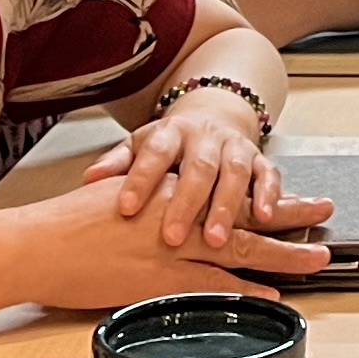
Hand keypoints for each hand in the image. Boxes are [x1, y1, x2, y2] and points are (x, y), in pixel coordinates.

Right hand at [7, 147, 332, 305]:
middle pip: (246, 214)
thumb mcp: (118, 193)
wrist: (39, 244)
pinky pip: (215, 286)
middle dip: (290, 214)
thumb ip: (150, 199)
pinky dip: (246, 290)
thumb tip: (169, 204)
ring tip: (317, 257)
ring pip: (242, 248)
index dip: (265, 193)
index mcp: (169, 190)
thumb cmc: (68, 223)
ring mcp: (173, 248)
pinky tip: (271, 295)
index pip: (227, 189)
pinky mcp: (161, 281)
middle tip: (324, 211)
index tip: (294, 194)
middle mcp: (179, 214)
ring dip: (283, 253)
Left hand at [93, 92, 283, 247]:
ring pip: (234, 173)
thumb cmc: (170, 145)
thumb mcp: (140, 147)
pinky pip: (268, 174)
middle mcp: (205, 137)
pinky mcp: (259, 159)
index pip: (154, 153)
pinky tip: (264, 217)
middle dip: (186, 203)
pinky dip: (269, 195)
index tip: (126, 207)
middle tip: (171, 237)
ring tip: (215, 239)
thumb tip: (89, 179)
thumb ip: (118, 163)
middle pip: (198, 167)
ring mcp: (235, 147)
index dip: (141, 179)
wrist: (211, 117)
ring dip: (226, 207)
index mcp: (171, 133)